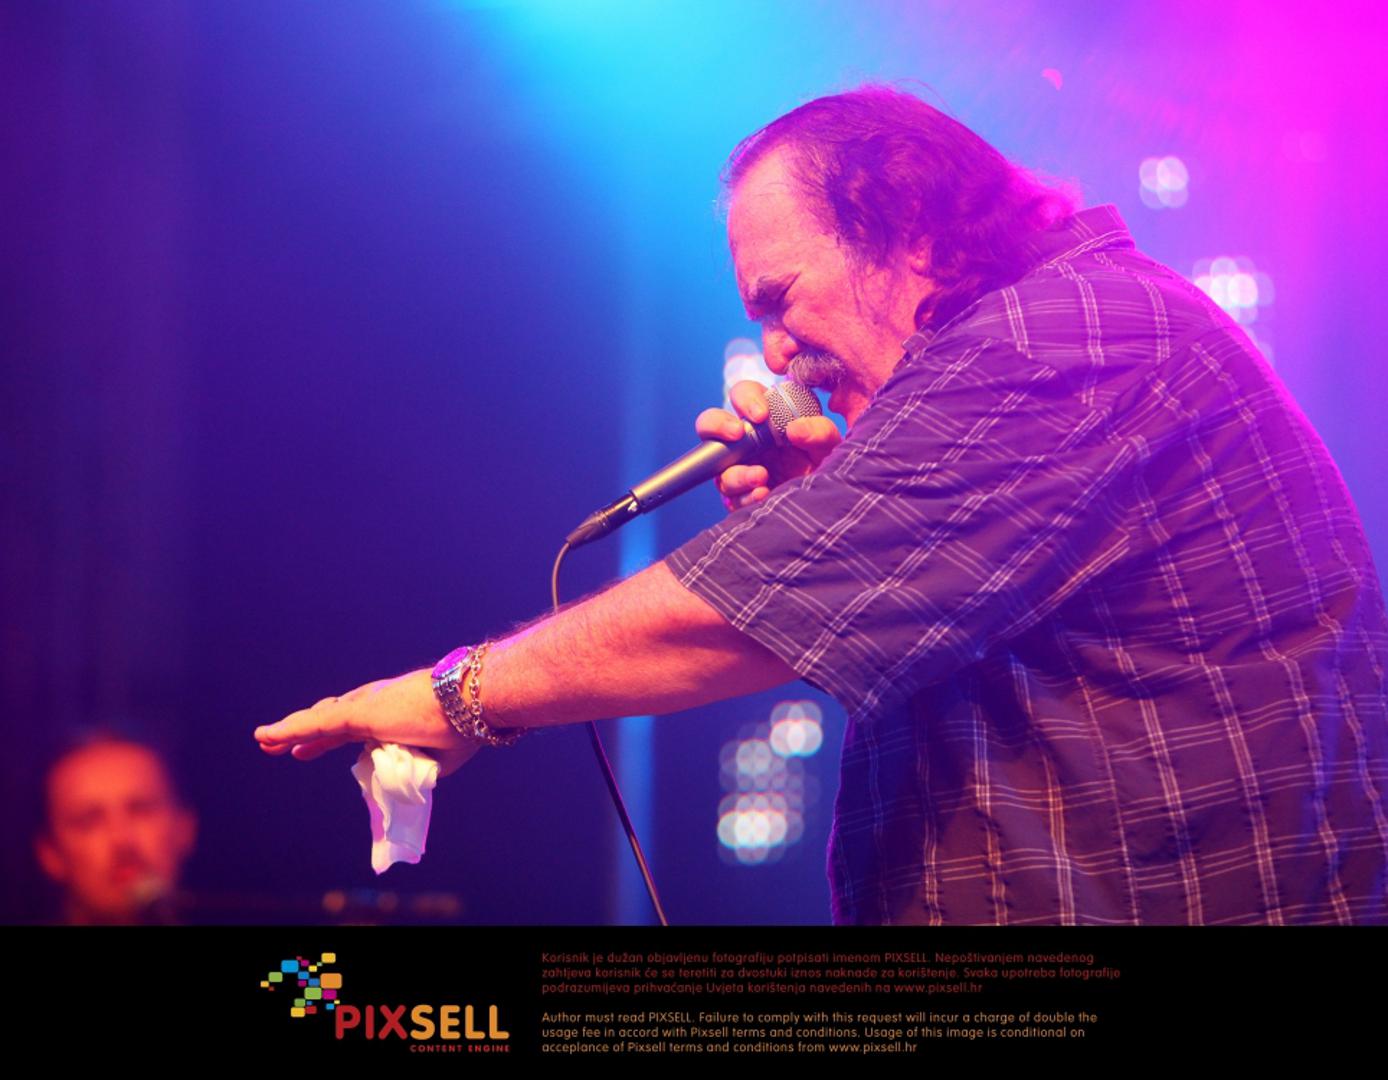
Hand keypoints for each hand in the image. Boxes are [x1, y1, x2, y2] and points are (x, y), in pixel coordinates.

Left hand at [253, 669, 482, 776]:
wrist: (472, 702)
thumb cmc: (464, 728)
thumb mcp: (435, 760)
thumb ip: (411, 770)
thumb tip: (399, 780)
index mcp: (395, 714)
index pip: (353, 728)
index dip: (328, 739)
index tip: (306, 750)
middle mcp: (377, 704)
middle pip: (331, 720)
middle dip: (308, 733)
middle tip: (286, 746)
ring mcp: (366, 707)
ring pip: (319, 721)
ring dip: (290, 731)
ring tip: (265, 740)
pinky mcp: (359, 713)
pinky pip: (316, 724)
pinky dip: (289, 730)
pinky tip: (267, 736)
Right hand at [695, 380, 841, 511]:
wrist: (827, 502)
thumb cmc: (826, 465)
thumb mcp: (829, 446)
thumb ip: (820, 432)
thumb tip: (796, 428)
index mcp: (764, 419)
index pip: (744, 395)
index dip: (746, 399)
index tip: (761, 414)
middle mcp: (745, 442)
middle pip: (710, 425)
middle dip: (716, 425)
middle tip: (736, 434)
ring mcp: (738, 470)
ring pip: (718, 468)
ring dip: (736, 473)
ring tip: (761, 477)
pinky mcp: (740, 498)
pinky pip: (729, 498)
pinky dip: (744, 497)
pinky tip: (762, 495)